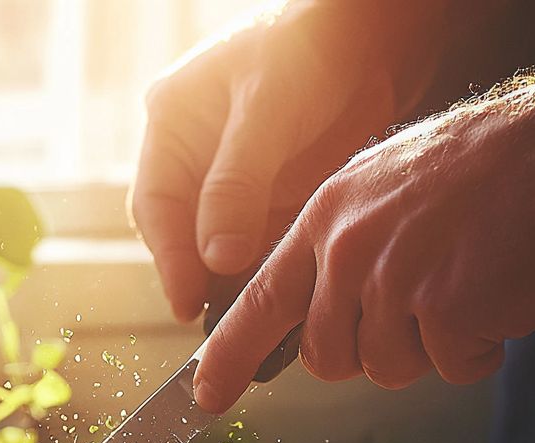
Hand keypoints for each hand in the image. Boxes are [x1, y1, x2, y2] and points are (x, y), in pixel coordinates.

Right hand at [130, 1, 446, 322]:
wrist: (378, 29)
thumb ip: (237, 184)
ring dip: (232, 281)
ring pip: (220, 242)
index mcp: (171, 121)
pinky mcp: (272, 191)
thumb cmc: (313, 46)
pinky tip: (279, 296)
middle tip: (215, 321)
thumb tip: (216, 259)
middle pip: (182, 230)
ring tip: (248, 320)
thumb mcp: (267, 109)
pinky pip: (259, 242)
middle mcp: (194, 153)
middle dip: (197, 275)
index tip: (186, 302)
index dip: (169, 257)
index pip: (156, 204)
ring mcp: (234, 176)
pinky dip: (265, 270)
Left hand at [193, 63, 534, 413]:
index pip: (258, 304)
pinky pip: (450, 368)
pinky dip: (478, 351)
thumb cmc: (483, 170)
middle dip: (366, 353)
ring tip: (463, 288)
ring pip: (386, 370)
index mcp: (326, 221)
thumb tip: (312, 316)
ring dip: (429, 350)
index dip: (227, 357)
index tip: (206, 395)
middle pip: (327, 358)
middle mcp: (348, 252)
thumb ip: (338, 252)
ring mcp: (395, 281)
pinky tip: (495, 299)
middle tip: (417, 309)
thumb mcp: (382, 192)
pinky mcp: (446, 310)